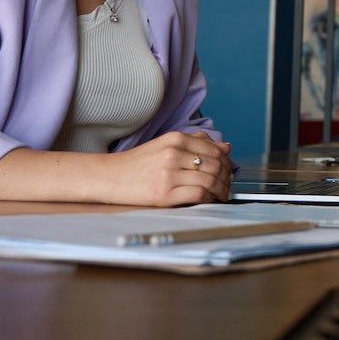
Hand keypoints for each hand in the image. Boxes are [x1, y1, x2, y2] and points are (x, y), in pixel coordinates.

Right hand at [104, 131, 231, 205]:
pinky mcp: (164, 194)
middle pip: (216, 165)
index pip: (215, 150)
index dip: (227, 162)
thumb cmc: (138, 163)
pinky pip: (198, 194)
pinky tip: (209, 200)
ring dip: (222, 189)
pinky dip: (210, 198)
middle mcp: (173, 154)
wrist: (109, 176)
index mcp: (175, 139)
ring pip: (210, 180)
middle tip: (228, 184)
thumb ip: (196, 143)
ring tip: (222, 194)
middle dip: (227, 177)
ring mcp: (168, 174)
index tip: (228, 171)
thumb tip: (225, 146)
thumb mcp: (166, 144)